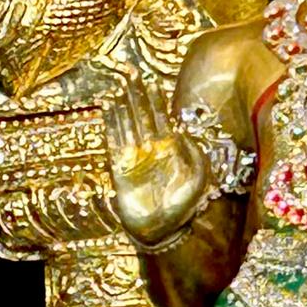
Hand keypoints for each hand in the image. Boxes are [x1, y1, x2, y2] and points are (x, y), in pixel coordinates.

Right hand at [101, 72, 208, 246]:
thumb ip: (197, 158)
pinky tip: (108, 109)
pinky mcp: (120, 169)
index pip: (162, 117)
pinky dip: (110, 125)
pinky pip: (114, 141)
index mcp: (170, 150)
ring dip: (123, 105)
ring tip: (118, 86)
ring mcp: (134, 157)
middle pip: (142, 115)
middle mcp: (151, 149)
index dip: (156, 99)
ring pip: (127, 124)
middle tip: (130, 73)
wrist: (161, 232)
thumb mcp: (198, 182)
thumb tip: (188, 133)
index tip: (150, 81)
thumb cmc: (182, 209)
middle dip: (137, 95)